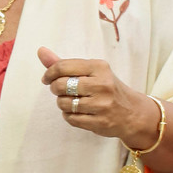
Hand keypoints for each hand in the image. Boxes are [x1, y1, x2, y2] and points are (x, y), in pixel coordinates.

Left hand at [37, 47, 159, 144]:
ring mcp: (101, 104)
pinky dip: (69, 116)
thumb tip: (41, 51)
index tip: (47, 79)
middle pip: (60, 86)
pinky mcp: (99, 122)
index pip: (63, 67)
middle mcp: (102, 84)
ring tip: (72, 102)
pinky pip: (71, 118)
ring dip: (63, 104)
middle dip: (55, 89)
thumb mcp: (91, 72)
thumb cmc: (107, 89)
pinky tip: (78, 112)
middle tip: (61, 91)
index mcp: (99, 67)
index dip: (49, 73)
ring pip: (63, 104)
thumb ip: (64, 63)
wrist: (132, 113)